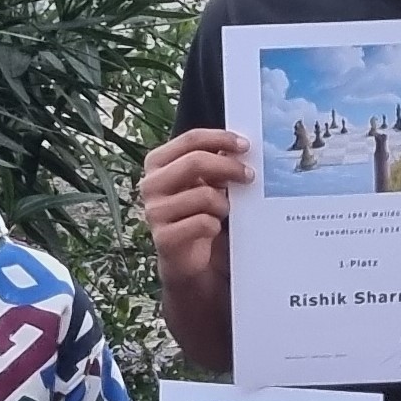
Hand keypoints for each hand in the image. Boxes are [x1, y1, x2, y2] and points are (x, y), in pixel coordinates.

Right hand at [139, 128, 252, 285]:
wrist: (186, 262)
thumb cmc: (198, 214)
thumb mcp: (206, 183)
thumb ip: (215, 163)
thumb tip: (239, 146)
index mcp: (158, 163)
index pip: (190, 139)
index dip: (220, 138)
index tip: (245, 145)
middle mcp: (151, 184)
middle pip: (195, 162)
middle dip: (229, 167)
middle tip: (249, 176)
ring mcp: (155, 212)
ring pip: (204, 195)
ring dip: (223, 204)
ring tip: (223, 212)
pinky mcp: (164, 238)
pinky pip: (204, 223)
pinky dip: (216, 225)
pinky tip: (213, 230)